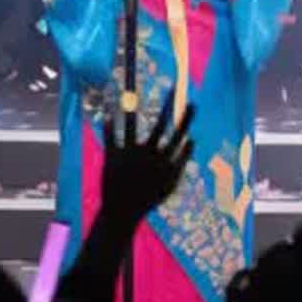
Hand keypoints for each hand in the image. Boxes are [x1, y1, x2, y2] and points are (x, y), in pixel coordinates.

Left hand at [102, 94, 194, 225]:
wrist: (123, 214)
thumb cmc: (149, 197)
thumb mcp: (170, 183)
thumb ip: (182, 161)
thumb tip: (193, 139)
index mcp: (163, 160)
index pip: (178, 135)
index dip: (186, 118)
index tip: (192, 102)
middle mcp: (148, 155)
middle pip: (160, 125)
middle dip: (167, 106)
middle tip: (172, 87)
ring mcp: (130, 155)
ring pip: (132, 126)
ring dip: (131, 109)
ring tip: (131, 94)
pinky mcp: (113, 158)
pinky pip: (110, 138)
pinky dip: (108, 127)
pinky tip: (108, 115)